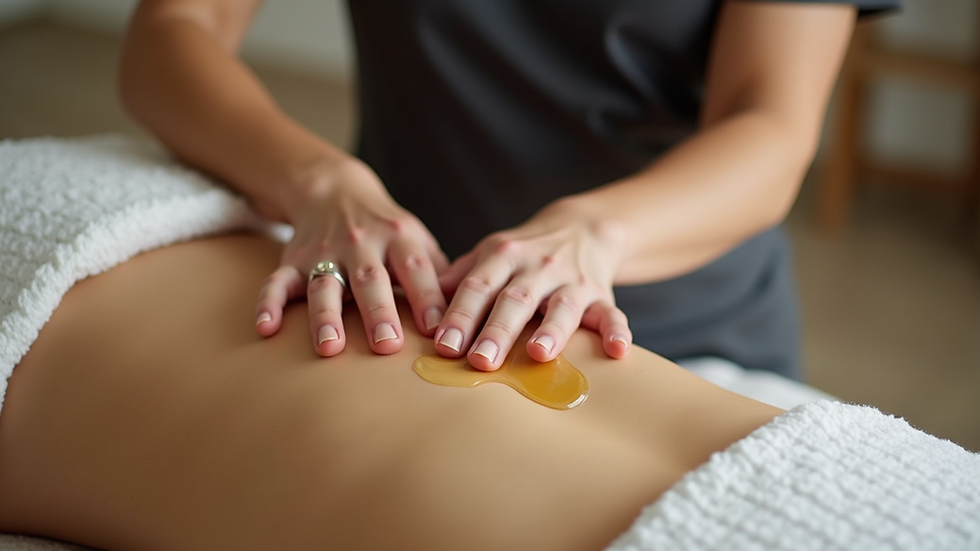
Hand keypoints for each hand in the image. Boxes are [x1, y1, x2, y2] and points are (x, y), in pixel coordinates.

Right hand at [254, 157, 448, 355]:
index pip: (416, 269)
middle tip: (387, 346)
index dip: (428, 298)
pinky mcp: (293, 262)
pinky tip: (266, 329)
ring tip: (330, 349)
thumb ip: (441, 275)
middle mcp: (361, 244)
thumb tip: (471, 316)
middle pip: (370, 279)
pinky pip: (277, 282)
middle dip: (378, 312)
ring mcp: (324, 253)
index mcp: (399, 239)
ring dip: (325, 316)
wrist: (334, 190)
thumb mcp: (418, 240)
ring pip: (324, 285)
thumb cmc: (388, 229)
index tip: (439, 330)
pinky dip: (269, 304)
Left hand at [434, 198, 631, 370]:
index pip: (478, 287)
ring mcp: (572, 282)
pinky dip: (617, 331)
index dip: (460, 315)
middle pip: (515, 300)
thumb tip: (422, 304)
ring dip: (552, 330)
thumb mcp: (489, 254)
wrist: (582, 227)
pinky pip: (611, 314)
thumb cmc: (522, 253)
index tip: (444, 345)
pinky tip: (617, 351)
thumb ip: (459, 277)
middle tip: (479, 361)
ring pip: (561, 307)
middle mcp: (538, 267)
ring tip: (538, 354)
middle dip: (497, 331)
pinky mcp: (601, 296)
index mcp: (503, 256)